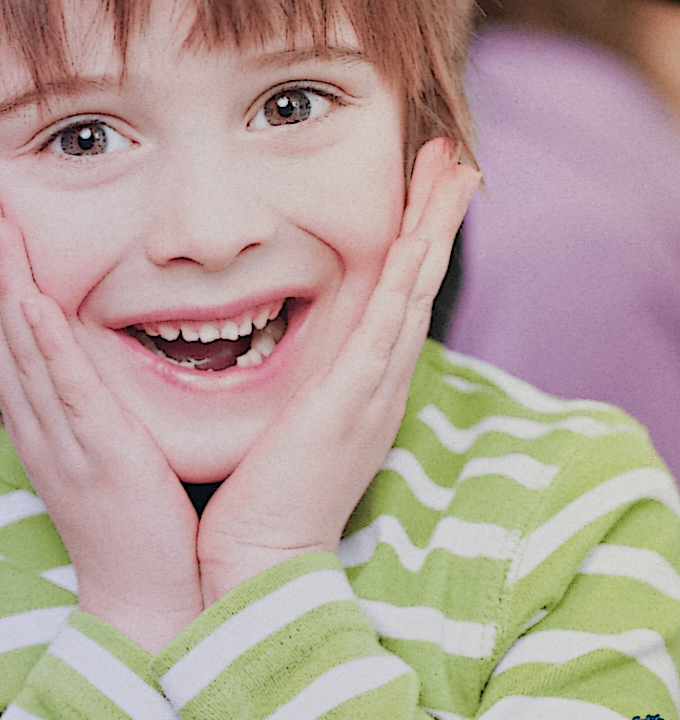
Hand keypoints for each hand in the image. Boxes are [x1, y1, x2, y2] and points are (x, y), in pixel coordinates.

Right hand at [0, 191, 202, 652]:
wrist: (143, 600)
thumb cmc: (129, 521)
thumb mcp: (92, 448)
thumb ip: (78, 401)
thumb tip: (73, 356)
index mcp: (33, 419)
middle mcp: (34, 422)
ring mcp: (60, 437)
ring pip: (19, 345)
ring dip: (1, 280)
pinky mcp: (99, 452)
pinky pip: (65, 388)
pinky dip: (44, 343)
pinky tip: (32, 300)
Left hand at [196, 139, 480, 604]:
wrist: (263, 559)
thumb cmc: (264, 496)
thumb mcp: (290, 422)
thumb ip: (298, 381)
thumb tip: (273, 341)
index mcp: (365, 384)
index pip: (399, 295)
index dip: (417, 239)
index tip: (424, 190)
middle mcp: (380, 380)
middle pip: (420, 282)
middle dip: (438, 217)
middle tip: (456, 160)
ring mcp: (372, 389)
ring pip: (414, 291)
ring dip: (434, 228)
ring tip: (454, 174)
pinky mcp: (350, 401)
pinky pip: (386, 328)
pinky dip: (406, 281)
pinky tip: (417, 241)